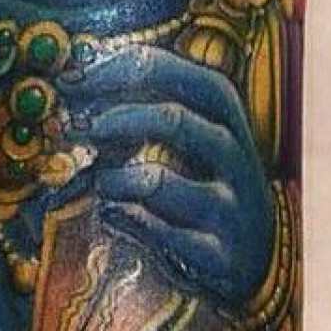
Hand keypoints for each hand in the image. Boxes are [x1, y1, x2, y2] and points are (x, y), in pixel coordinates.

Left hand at [60, 43, 274, 308]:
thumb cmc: (205, 181)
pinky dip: (125, 221)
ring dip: (115, 179)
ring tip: (101, 182)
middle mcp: (236, 157)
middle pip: (176, 120)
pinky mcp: (220, 257)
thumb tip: (77, 76)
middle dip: (119, 119)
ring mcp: (231, 209)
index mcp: (225, 114)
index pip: (177, 72)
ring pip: (159, 182)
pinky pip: (161, 235)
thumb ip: (146, 103)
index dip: (120, 70)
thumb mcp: (192, 135)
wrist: (255, 260)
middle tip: (80, 128)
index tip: (74, 78)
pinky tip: (110, 215)